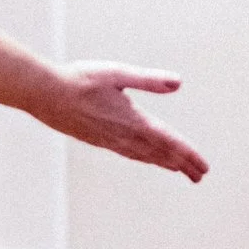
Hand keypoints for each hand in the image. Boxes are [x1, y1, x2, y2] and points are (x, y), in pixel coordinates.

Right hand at [41, 65, 209, 181]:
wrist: (45, 94)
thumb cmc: (80, 79)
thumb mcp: (118, 73)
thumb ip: (149, 80)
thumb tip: (178, 83)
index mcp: (133, 120)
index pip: (168, 142)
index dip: (188, 155)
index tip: (203, 168)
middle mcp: (124, 136)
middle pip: (160, 155)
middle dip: (182, 165)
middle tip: (200, 175)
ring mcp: (110, 141)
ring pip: (144, 157)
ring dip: (164, 163)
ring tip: (179, 170)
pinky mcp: (98, 140)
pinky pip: (128, 155)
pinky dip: (144, 159)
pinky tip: (144, 158)